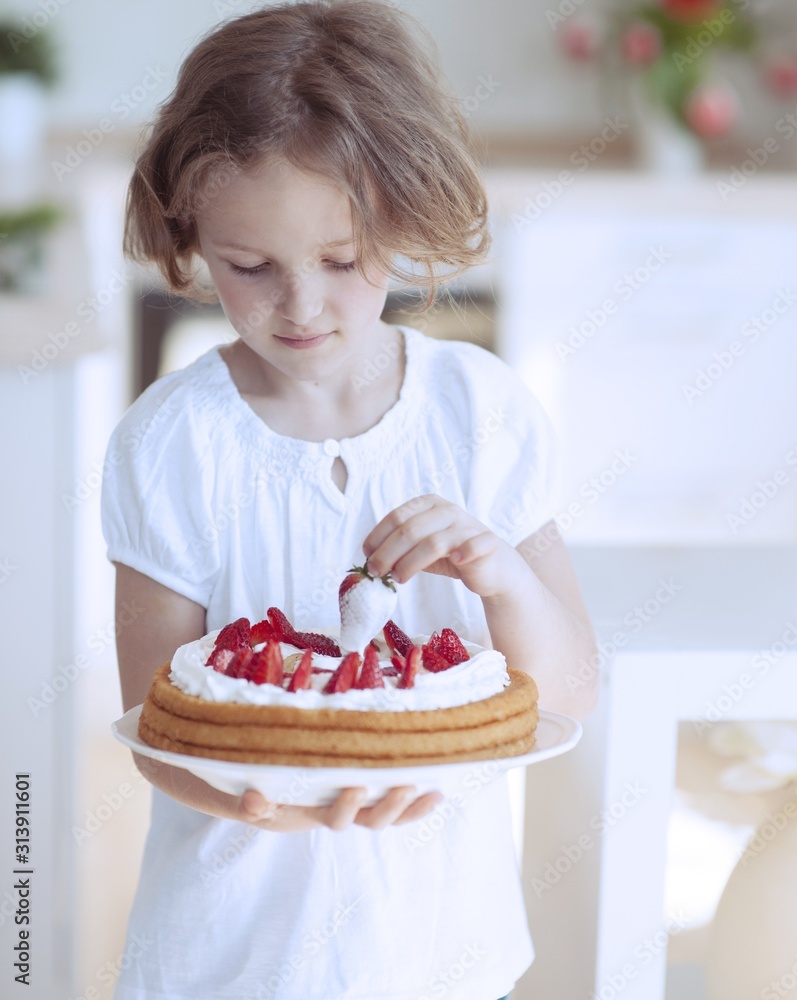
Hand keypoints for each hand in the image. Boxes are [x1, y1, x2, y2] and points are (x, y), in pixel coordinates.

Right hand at [238, 785, 443, 832]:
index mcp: (312, 813)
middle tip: (404, 786)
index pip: (334, 818)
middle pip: (369, 820)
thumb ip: (246, 804)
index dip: (347, 808)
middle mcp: (337, 812)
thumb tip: (253, 799)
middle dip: (388, 807)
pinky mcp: (363, 791)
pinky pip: (391, 801)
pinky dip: (414, 803)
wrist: (260, 798)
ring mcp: (353, 804)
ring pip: (386, 815)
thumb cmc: (255, 794)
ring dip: (409, 807)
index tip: (355, 788)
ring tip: (433, 792)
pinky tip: (437, 791)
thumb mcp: (244, 799)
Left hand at [362, 494, 528, 600]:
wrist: (490, 566)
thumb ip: (399, 548)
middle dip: (387, 553)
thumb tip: (369, 560)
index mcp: (429, 504)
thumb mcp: (420, 547)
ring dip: (410, 563)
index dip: (378, 537)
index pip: (397, 517)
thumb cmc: (450, 554)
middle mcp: (447, 510)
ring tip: (398, 579)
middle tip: (376, 572)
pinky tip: (455, 562)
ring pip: (433, 543)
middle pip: (410, 530)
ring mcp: (467, 526)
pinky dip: (463, 553)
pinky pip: (473, 546)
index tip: (366, 556)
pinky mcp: (486, 542)